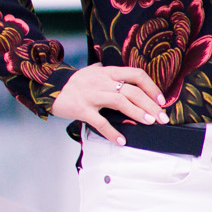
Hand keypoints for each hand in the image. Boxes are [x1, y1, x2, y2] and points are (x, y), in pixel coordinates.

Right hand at [51, 64, 168, 143]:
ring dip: (137, 113)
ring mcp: (92, 95)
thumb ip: (105, 71)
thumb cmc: (73, 82)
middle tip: (162, 117)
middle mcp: (102, 81)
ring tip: (149, 122)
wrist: (50, 87)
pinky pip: (100, 122)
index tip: (161, 100)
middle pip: (132, 90)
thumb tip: (117, 72)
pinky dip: (112, 132)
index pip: (136, 74)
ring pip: (120, 102)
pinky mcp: (82, 109)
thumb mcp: (91, 71)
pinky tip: (121, 140)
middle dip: (150, 104)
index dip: (151, 87)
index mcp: (108, 72)